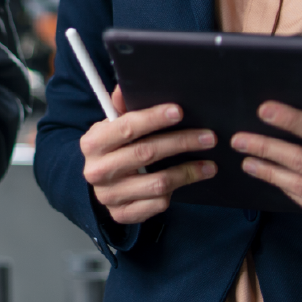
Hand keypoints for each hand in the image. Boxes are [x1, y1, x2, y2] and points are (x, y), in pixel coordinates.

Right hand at [80, 86, 216, 225]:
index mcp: (92, 143)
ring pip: (158, 183)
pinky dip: (175, 192)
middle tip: (208, 138)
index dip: (153, 118)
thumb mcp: (112, 127)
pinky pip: (157, 204)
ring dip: (188, 172)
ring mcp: (109, 195)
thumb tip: (125, 87)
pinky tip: (186, 182)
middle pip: (146, 153)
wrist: (99, 184)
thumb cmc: (112, 149)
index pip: (126, 128)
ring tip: (209, 164)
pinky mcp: (122, 214)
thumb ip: (121, 108)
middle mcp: (97, 170)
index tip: (179, 111)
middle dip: (181, 142)